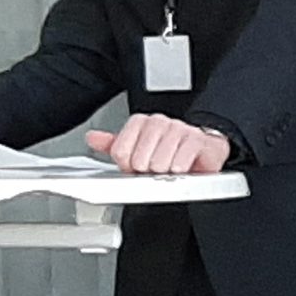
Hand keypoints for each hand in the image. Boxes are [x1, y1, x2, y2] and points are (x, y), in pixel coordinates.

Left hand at [87, 112, 232, 174]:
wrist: (204, 150)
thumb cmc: (170, 150)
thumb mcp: (138, 148)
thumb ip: (114, 144)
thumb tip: (91, 138)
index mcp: (141, 122)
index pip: (120, 150)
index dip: (128, 166)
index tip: (138, 168)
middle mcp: (159, 122)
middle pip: (139, 159)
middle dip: (147, 172)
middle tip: (156, 171)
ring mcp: (179, 129)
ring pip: (159, 162)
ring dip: (164, 173)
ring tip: (170, 170)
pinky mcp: (197, 140)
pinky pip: (180, 162)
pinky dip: (179, 170)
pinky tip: (182, 168)